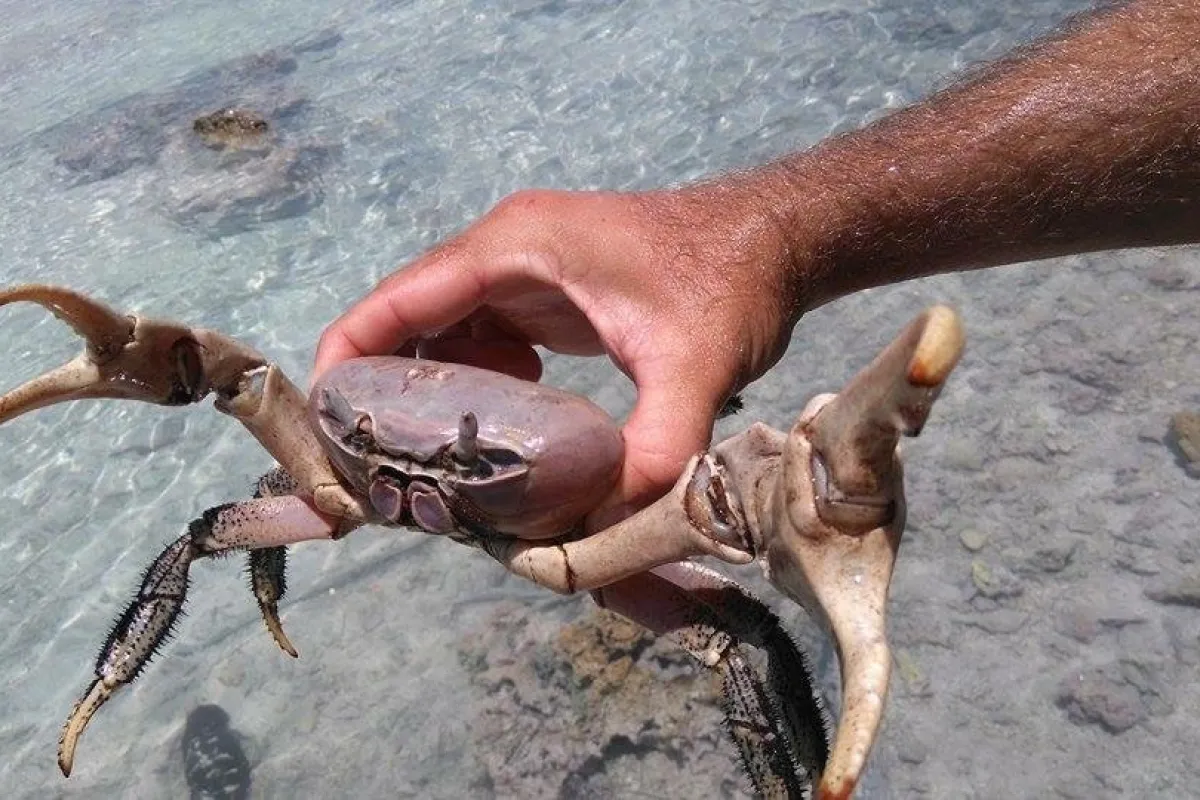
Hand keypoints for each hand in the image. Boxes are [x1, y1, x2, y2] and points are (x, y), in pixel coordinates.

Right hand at [314, 184, 802, 525]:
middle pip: (410, 323)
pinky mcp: (545, 295)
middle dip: (388, 395)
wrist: (777, 239)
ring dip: (432, 397)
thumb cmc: (733, 279)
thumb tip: (606, 535)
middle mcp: (505, 250)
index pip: (399, 298)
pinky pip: (483, 341)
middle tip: (384, 475)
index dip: (348, 359)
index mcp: (515, 246)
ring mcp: (524, 271)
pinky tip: (495, 440)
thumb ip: (655, 448)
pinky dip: (476, 390)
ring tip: (429, 470)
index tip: (324, 427)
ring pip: (444, 335)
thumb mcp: (697, 366)